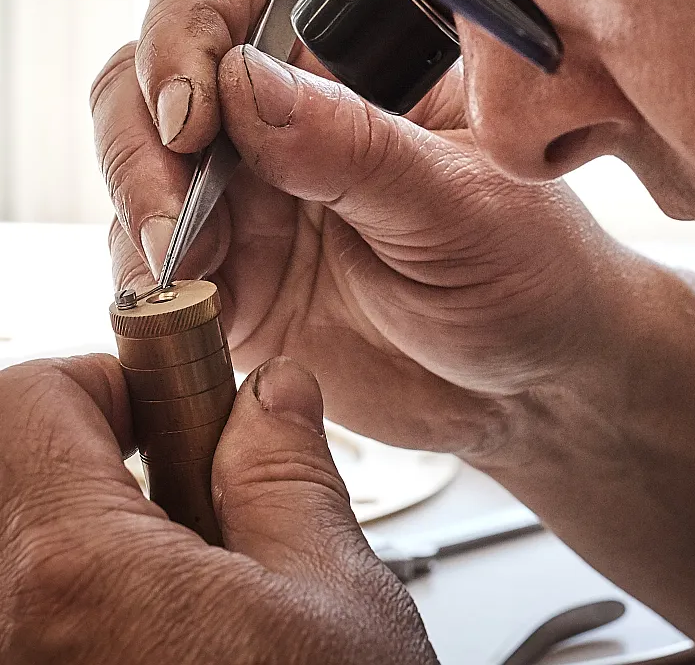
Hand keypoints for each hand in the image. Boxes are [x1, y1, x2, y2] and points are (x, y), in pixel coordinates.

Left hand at [0, 353, 434, 664]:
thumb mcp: (335, 603)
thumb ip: (287, 472)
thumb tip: (272, 397)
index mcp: (72, 581)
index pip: (29, 399)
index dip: (110, 383)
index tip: (164, 416)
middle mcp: (4, 638)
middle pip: (7, 471)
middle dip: (92, 460)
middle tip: (174, 501)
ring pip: (16, 550)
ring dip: (89, 537)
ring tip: (174, 589)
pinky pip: (26, 616)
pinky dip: (76, 607)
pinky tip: (155, 643)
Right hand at [92, 0, 625, 459]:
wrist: (526, 380)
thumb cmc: (527, 269)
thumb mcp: (461, 203)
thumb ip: (358, 147)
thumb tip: (241, 83)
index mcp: (347, 63)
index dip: (187, 30)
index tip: (195, 111)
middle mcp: (281, 116)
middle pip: (151, 76)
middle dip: (142, 137)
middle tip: (172, 212)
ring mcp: (247, 195)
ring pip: (138, 165)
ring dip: (138, 210)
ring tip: (187, 269)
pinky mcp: (229, 276)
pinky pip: (148, 263)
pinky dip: (145, 282)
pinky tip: (195, 310)